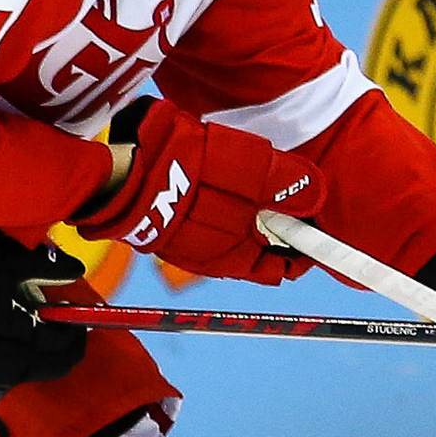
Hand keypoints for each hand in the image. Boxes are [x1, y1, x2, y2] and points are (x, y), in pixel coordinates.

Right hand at [74, 97, 322, 284]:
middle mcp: (209, 261)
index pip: (280, 267)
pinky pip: (194, 223)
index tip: (307, 217)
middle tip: (275, 190)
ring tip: (240, 179)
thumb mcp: (250, 169)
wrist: (117, 172)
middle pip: (252, 250)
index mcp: (236, 258)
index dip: (298, 243)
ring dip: (236, 214)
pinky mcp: (157, 227)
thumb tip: (317, 197)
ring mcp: (179, 246)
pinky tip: (204, 179)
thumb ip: (287, 185)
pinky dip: (207, 207)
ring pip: (222, 236)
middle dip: (268, 225)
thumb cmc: (188, 170)